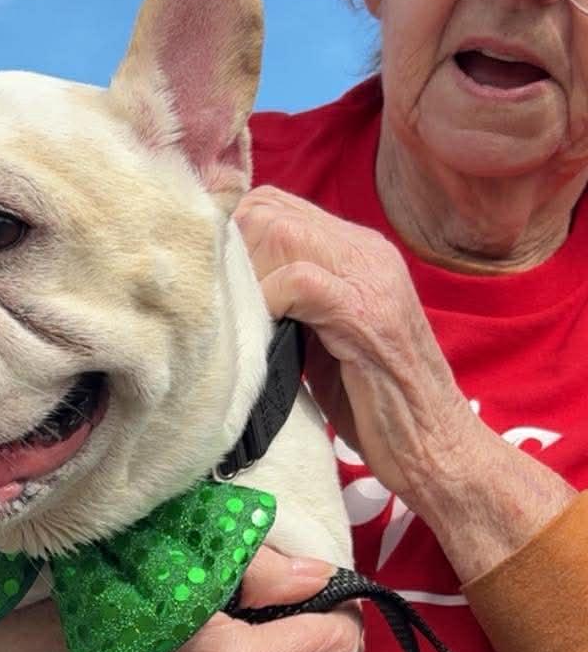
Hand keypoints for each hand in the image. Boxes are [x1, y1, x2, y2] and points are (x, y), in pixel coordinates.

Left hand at [233, 186, 473, 505]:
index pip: (273, 206)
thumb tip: (230, 292)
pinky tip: (262, 338)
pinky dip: (268, 303)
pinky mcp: (367, 315)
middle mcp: (366, 252)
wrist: (436, 446)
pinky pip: (298, 281)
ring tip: (239, 325)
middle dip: (231, 256)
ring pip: (280, 233)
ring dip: (246, 278)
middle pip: (268, 210)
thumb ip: (292, 303)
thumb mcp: (325, 338)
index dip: (233, 239)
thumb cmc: (376, 404)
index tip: (214, 287)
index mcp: (356, 252)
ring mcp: (371, 279)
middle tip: (221, 309)